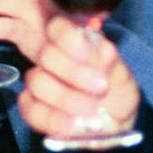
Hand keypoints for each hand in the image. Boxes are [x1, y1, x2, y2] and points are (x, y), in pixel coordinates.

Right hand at [19, 17, 139, 138]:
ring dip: (65, 97)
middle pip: (46, 54)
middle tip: (100, 88)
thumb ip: (112, 64)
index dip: (70, 40)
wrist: (114, 123)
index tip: (88, 55)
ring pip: (37, 81)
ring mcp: (40, 80)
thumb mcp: (123, 78)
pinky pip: (30, 109)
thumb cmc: (117, 92)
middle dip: (73, 72)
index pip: (58, 28)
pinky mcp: (33, 105)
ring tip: (91, 110)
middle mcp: (53, 57)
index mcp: (74, 41)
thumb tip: (103, 50)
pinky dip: (51, 118)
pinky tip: (71, 125)